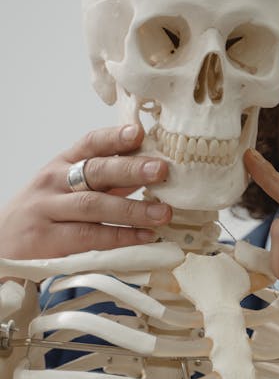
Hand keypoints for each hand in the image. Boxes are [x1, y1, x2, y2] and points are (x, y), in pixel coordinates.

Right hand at [0, 125, 171, 260]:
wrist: (2, 245)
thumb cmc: (42, 214)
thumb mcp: (67, 189)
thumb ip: (104, 183)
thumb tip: (147, 172)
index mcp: (61, 165)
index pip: (90, 144)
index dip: (115, 137)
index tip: (139, 133)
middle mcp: (53, 183)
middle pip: (95, 172)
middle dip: (130, 169)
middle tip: (161, 170)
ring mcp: (48, 210)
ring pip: (93, 206)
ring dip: (132, 209)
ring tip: (162, 213)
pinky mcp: (47, 239)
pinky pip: (89, 237)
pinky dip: (120, 237)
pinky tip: (144, 237)